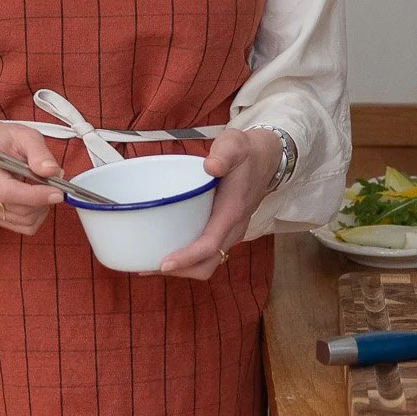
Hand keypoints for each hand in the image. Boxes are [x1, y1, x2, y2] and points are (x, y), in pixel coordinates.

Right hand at [0, 115, 63, 235]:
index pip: (7, 191)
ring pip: (20, 221)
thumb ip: (38, 151)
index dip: (35, 196)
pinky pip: (19, 227)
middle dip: (42, 201)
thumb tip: (51, 171)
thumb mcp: (21, 134)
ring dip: (40, 209)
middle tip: (54, 185)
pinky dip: (34, 217)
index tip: (58, 193)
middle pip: (16, 209)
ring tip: (42, 189)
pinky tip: (34, 200)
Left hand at [159, 128, 282, 279]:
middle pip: (207, 263)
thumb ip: (224, 154)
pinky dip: (189, 257)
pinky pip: (208, 252)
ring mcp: (230, 232)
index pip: (209, 245)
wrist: (267, 159)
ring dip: (183, 267)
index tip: (163, 264)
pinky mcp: (225, 230)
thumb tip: (211, 166)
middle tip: (149, 266)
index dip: (186, 258)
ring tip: (153, 261)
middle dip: (180, 270)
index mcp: (232, 212)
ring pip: (208, 262)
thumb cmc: (246, 153)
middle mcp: (233, 228)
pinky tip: (169, 246)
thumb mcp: (234, 145)